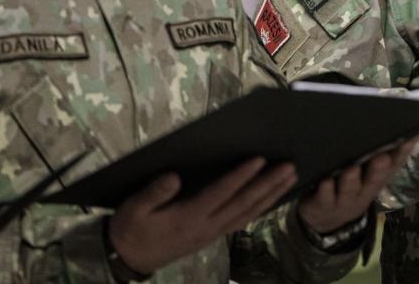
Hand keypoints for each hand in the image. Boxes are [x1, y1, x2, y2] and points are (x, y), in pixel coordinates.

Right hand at [108, 157, 295, 274]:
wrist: (128, 259)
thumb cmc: (131, 228)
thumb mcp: (133, 209)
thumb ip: (153, 193)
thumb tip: (173, 176)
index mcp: (188, 217)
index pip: (221, 193)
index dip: (241, 176)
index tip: (259, 159)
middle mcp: (206, 226)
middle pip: (244, 203)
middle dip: (268, 184)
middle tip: (289, 166)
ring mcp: (212, 233)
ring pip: (248, 213)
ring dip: (271, 195)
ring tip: (291, 176)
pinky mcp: (213, 236)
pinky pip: (242, 221)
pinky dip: (260, 208)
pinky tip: (272, 197)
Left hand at [298, 140, 414, 233]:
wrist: (326, 218)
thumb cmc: (351, 187)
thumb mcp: (369, 176)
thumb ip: (384, 154)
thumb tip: (405, 130)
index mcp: (377, 180)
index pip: (394, 165)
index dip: (402, 154)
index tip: (409, 140)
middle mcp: (364, 192)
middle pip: (374, 180)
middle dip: (379, 170)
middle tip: (382, 158)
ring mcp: (344, 200)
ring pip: (349, 189)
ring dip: (351, 180)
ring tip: (352, 169)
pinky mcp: (323, 205)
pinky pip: (324, 199)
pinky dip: (325, 191)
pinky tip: (326, 182)